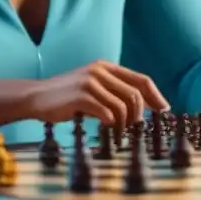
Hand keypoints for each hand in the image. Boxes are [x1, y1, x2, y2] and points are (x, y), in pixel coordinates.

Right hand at [25, 60, 168, 128]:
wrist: (36, 97)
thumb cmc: (67, 97)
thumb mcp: (93, 87)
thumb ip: (114, 92)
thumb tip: (142, 107)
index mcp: (106, 67)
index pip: (141, 79)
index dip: (155, 96)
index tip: (164, 110)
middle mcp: (100, 71)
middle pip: (135, 94)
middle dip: (139, 115)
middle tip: (134, 129)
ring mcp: (90, 82)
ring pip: (123, 105)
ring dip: (125, 123)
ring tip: (119, 133)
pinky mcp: (81, 96)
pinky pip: (107, 113)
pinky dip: (112, 124)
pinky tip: (107, 129)